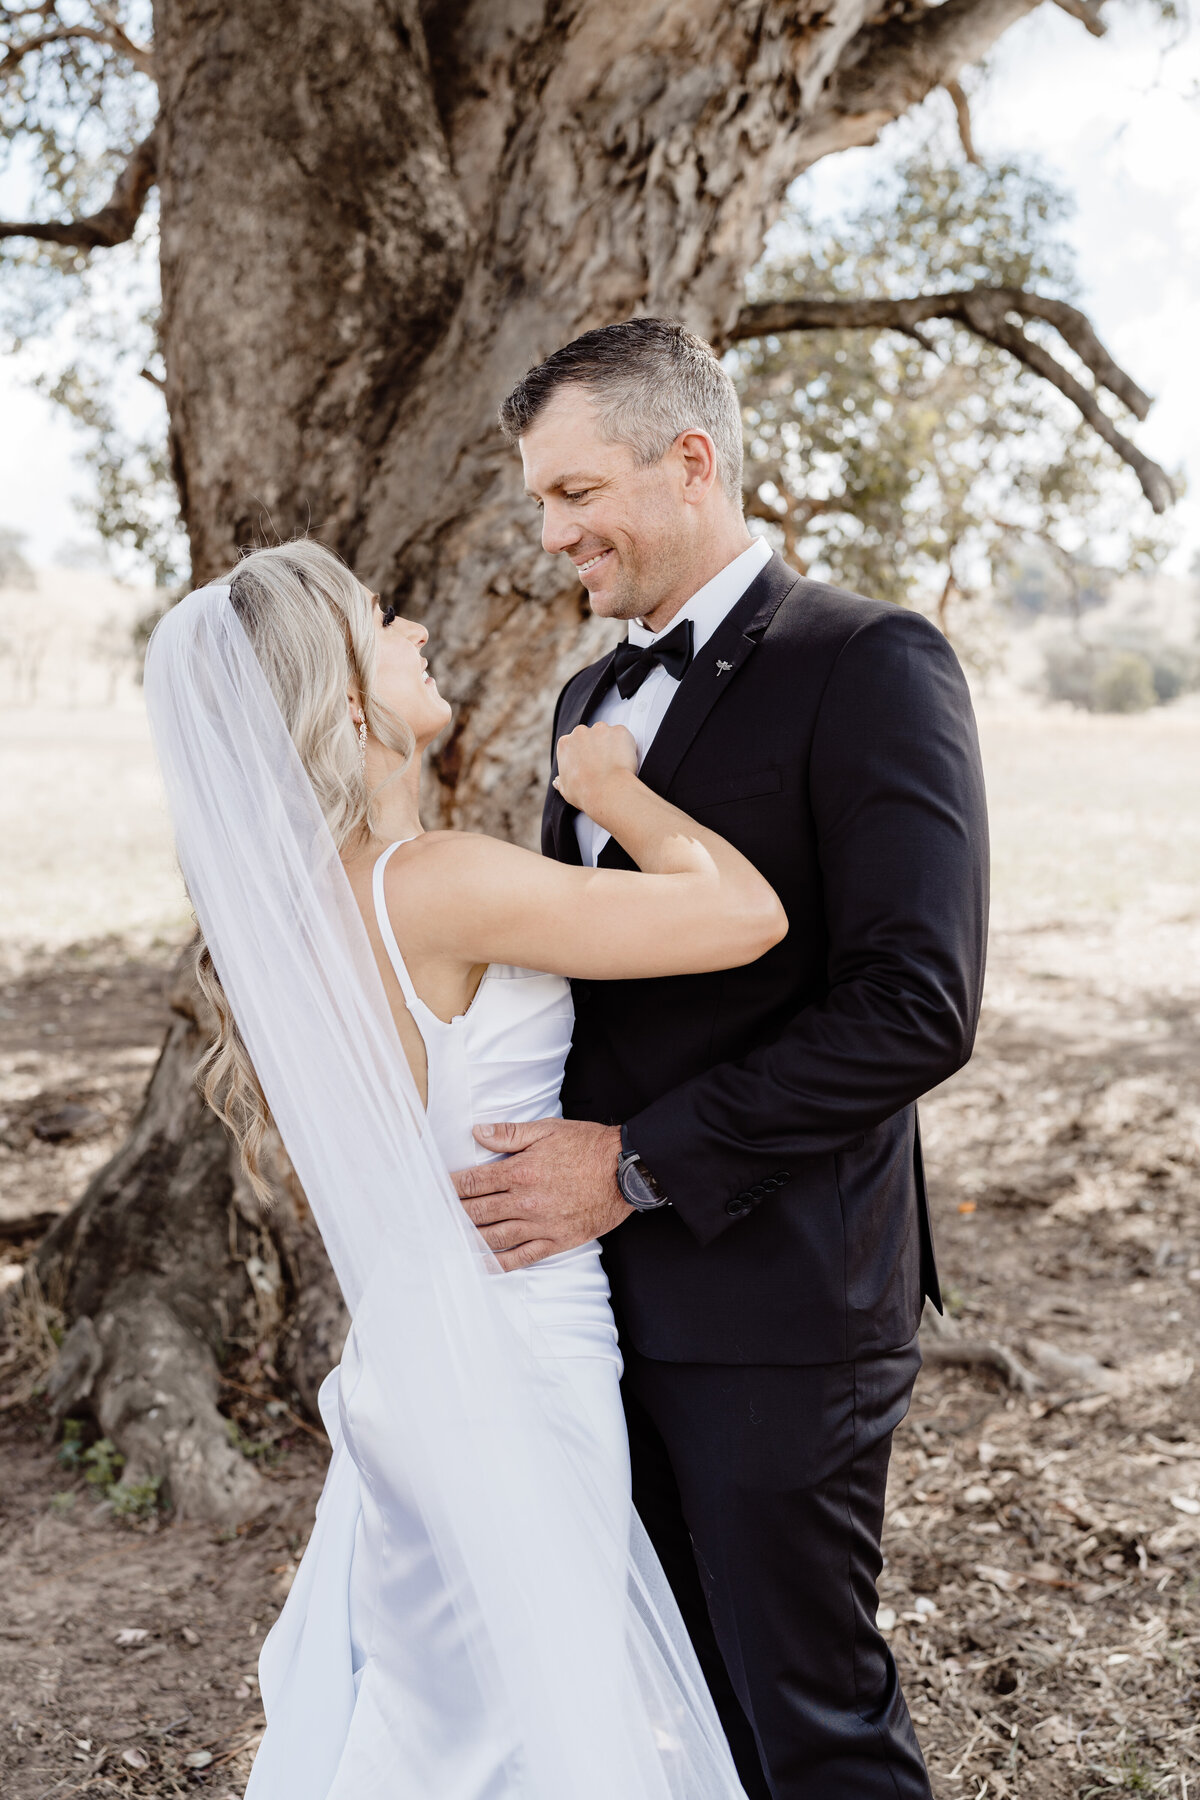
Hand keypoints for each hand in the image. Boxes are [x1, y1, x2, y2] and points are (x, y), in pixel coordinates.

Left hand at [450, 1118, 631, 1270]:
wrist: (626, 1171)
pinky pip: (522, 1257)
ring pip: (494, 1237)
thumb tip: (477, 1132)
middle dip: (452, 1215)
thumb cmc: (588, 1146)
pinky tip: (482, 1263)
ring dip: (468, 1239)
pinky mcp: (556, 1241)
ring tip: (448, 1240)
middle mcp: (526, 1201)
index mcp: (521, 1171)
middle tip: (432, 1218)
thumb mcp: (547, 1129)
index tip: (433, 1190)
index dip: (449, 1187)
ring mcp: (540, 1225)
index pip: (473, 1182)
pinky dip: (499, 1263)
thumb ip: (509, 1134)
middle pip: (478, 1212)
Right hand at [553, 722, 637, 813]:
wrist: (608, 792)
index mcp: (565, 743)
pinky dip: (626, 746)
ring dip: (611, 744)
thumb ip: (562, 781)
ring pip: (607, 734)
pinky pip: (624, 736)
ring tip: (615, 764)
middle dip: (597, 746)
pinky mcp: (619, 731)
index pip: (574, 743)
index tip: (590, 764)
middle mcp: (580, 732)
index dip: (583, 754)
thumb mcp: (566, 790)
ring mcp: (601, 730)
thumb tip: (558, 782)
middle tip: (604, 764)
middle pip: (591, 735)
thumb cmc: (585, 793)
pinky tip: (625, 761)